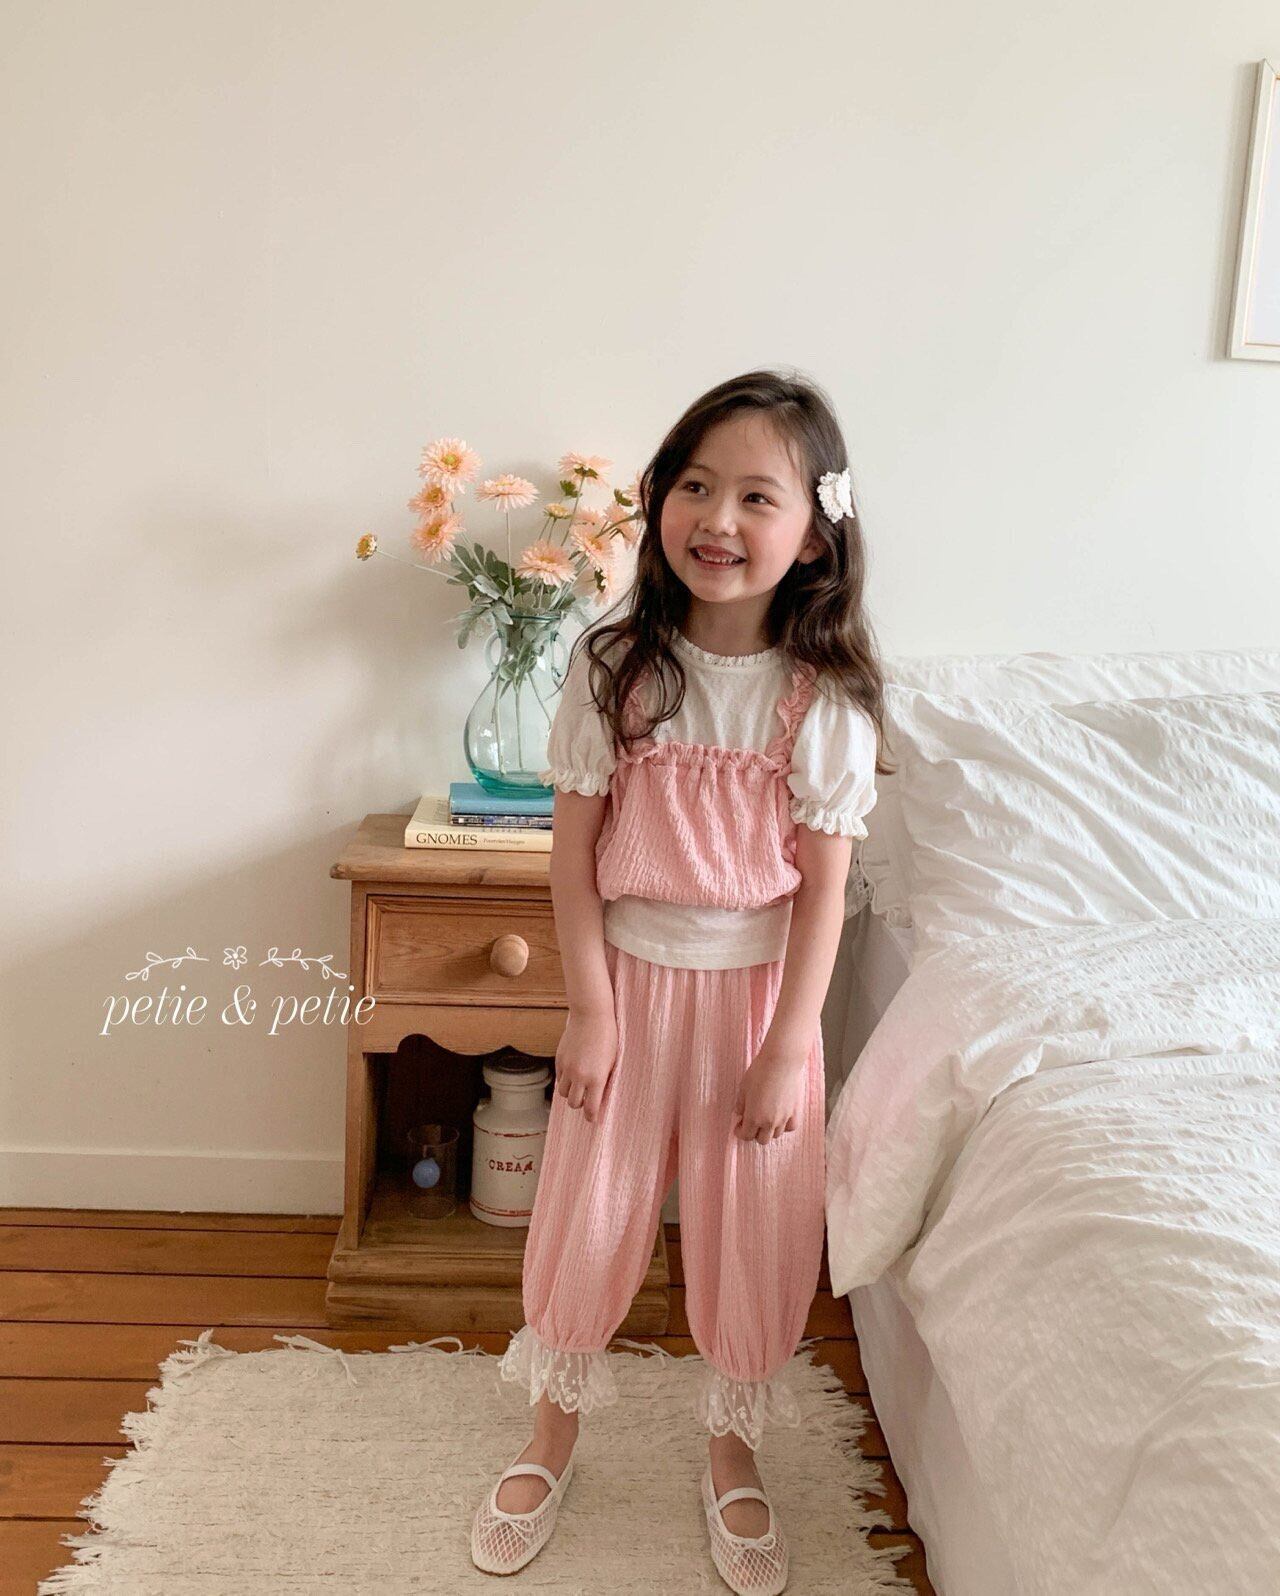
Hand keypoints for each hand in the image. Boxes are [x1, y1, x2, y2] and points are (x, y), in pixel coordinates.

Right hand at [553, 1009, 617, 1123]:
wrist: (591, 1015)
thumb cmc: (608, 1037)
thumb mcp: (612, 1061)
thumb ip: (605, 1080)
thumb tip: (600, 1097)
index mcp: (596, 1078)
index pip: (590, 1108)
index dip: (591, 1117)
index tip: (593, 1118)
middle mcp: (580, 1076)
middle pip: (574, 1103)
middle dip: (580, 1104)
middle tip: (587, 1099)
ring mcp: (567, 1068)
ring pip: (563, 1093)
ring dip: (570, 1093)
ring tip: (579, 1087)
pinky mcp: (559, 1059)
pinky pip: (559, 1078)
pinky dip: (565, 1081)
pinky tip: (573, 1074)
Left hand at [731, 1039, 808, 1143]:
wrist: (782, 1061)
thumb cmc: (760, 1071)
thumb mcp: (743, 1087)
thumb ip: (740, 1104)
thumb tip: (740, 1113)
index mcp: (754, 1117)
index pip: (746, 1136)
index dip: (740, 1132)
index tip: (739, 1126)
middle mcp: (769, 1122)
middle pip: (762, 1140)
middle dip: (755, 1133)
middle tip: (752, 1122)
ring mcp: (784, 1118)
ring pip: (776, 1135)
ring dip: (769, 1129)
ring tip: (767, 1117)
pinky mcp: (796, 1111)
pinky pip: (790, 1127)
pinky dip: (785, 1126)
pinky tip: (781, 1117)